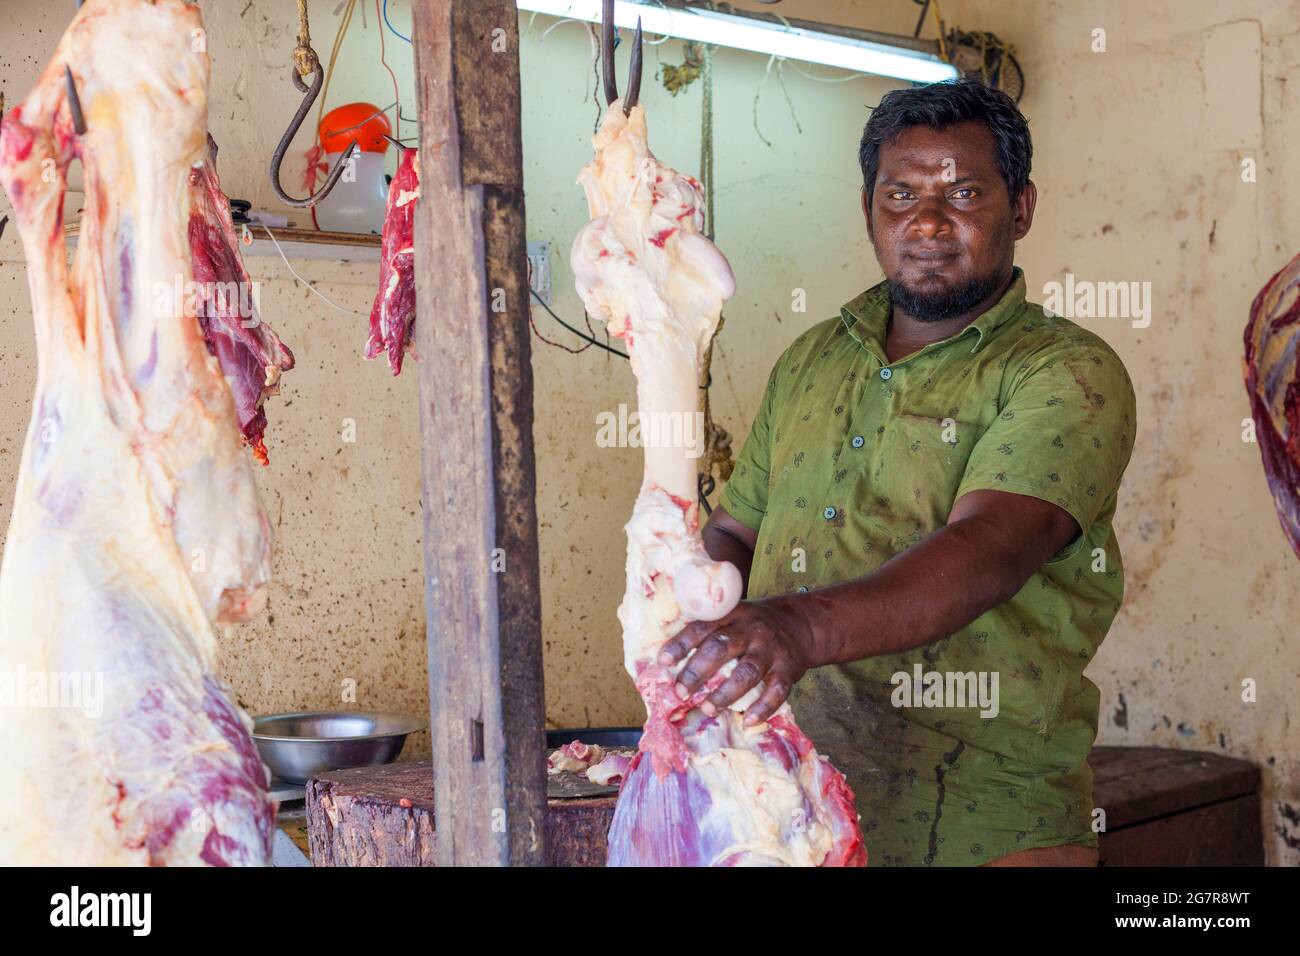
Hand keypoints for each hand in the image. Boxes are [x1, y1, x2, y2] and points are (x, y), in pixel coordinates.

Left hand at [657, 596, 814, 725]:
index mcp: (731, 615)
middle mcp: (751, 629)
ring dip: (725, 693)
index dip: (682, 643)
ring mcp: (771, 649)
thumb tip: (667, 662)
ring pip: (747, 672)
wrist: (799, 625)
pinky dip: (764, 707)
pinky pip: (777, 690)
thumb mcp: (732, 618)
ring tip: (707, 709)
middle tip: (680, 691)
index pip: (702, 627)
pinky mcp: (789, 668)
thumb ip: (707, 633)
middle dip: (698, 671)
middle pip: (721, 648)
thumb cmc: (751, 627)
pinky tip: (749, 720)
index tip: (664, 661)